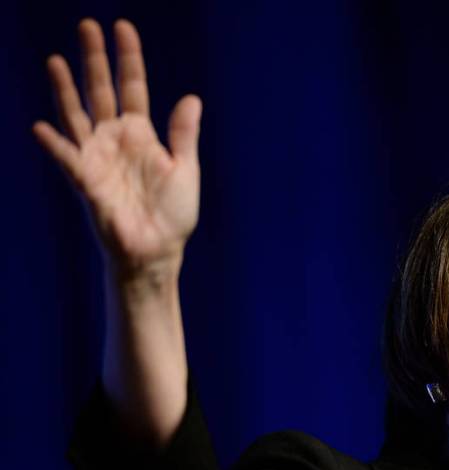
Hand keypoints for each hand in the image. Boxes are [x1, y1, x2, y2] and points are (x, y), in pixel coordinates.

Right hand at [33, 19, 201, 278]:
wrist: (157, 251)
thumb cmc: (173, 215)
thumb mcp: (184, 170)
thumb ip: (183, 135)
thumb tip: (191, 97)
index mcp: (142, 134)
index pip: (133, 87)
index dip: (128, 58)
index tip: (122, 28)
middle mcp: (115, 140)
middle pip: (101, 91)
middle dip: (95, 60)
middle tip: (87, 25)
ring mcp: (97, 157)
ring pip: (77, 115)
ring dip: (66, 89)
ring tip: (57, 60)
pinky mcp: (86, 181)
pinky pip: (67, 159)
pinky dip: (55, 145)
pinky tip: (43, 129)